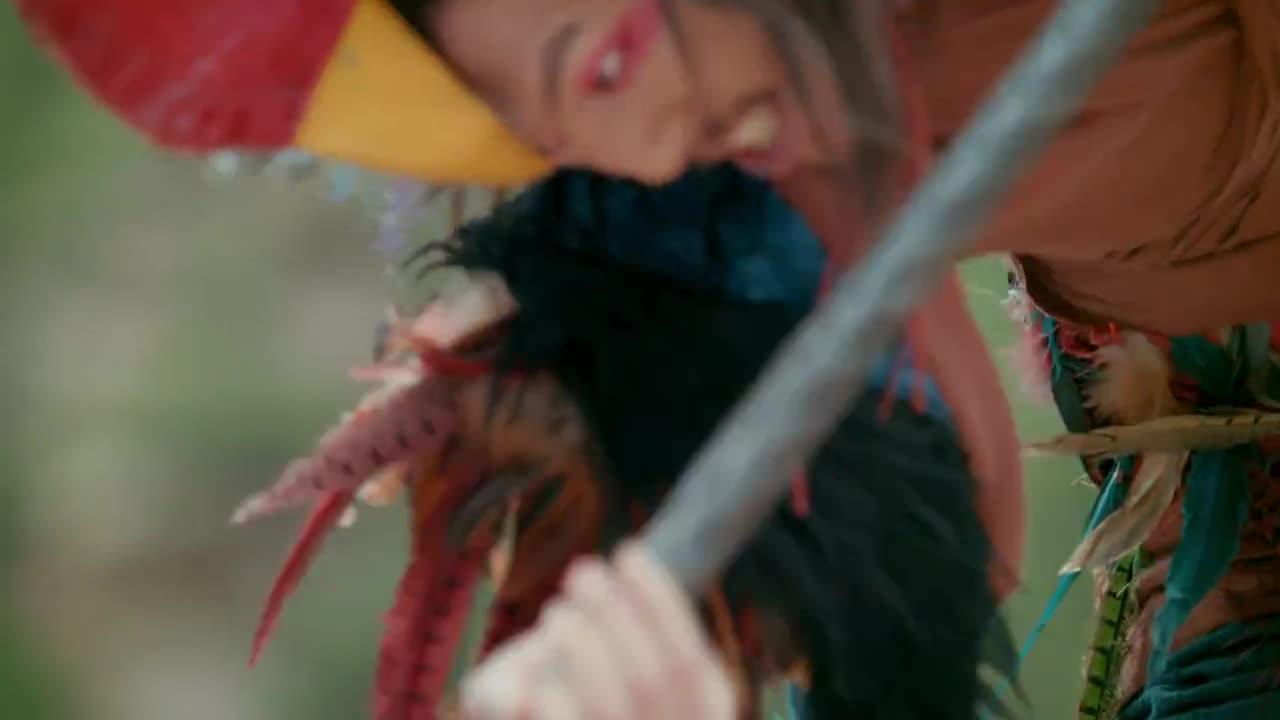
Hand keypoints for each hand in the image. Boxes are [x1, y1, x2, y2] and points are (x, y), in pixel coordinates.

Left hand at [459, 542, 737, 719]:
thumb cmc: (588, 697)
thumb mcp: (615, 666)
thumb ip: (625, 634)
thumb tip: (604, 590)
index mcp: (703, 718)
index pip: (694, 660)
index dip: (662, 601)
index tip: (628, 552)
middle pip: (656, 678)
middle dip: (618, 612)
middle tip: (582, 570)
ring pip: (615, 706)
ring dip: (586, 648)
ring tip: (557, 614)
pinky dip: (556, 705)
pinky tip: (537, 686)